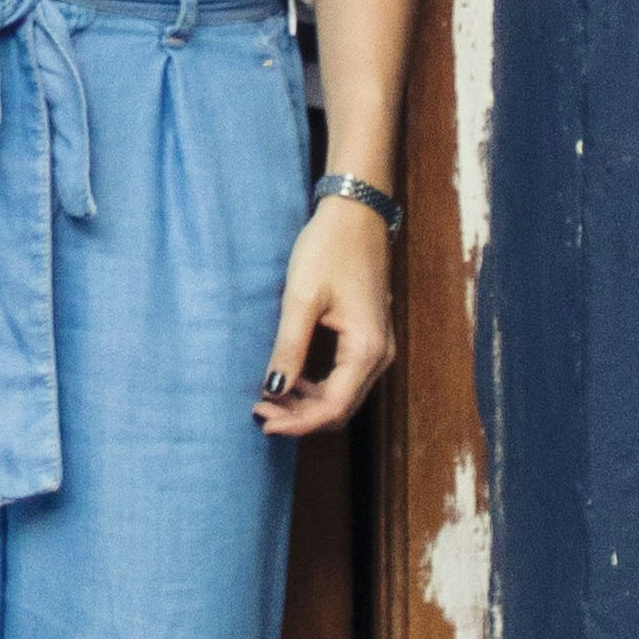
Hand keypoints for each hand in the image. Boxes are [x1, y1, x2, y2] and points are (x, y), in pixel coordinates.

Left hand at [257, 193, 398, 435]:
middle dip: (300, 417)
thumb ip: (289, 347)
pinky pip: (345, 377)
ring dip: (307, 404)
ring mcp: (377, 348)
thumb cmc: (328, 250)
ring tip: (268, 398)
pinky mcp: (369, 338)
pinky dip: (317, 386)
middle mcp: (379, 356)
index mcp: (366, 350)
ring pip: (343, 395)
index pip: (333, 408)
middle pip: (340, 408)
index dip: (297, 423)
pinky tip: (290, 379)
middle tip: (258, 412)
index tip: (262, 422)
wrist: (355, 215)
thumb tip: (274, 390)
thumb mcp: (301, 298)